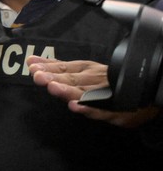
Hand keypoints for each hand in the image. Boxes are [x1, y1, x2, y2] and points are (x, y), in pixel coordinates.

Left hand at [28, 56, 159, 127]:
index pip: (63, 68)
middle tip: (39, 76)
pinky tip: (76, 107)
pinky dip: (89, 108)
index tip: (32, 66)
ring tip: (54, 88)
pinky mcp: (114, 110)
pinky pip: (101, 110)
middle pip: (71, 79)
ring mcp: (104, 95)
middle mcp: (93, 80)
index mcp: (85, 70)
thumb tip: (33, 61)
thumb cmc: (103, 82)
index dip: (48, 67)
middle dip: (54, 78)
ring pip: (83, 93)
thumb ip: (58, 68)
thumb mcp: (81, 71)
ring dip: (68, 91)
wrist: (138, 96)